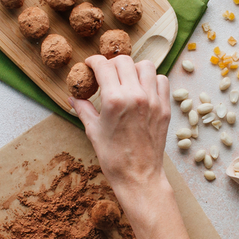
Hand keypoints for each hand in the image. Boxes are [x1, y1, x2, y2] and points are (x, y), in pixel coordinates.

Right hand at [71, 55, 170, 194]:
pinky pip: (161, 81)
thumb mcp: (93, 131)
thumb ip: (83, 109)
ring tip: (126, 78)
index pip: (103, 66)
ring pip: (145, 66)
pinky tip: (143, 88)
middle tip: (106, 72)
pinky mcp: (164, 108)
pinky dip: (152, 79)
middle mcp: (135, 95)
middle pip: (123, 61)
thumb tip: (73, 98)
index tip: (90, 65)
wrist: (138, 176)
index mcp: (114, 100)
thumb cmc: (113, 157)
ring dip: (133, 68)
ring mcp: (153, 100)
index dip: (93, 62)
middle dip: (111, 63)